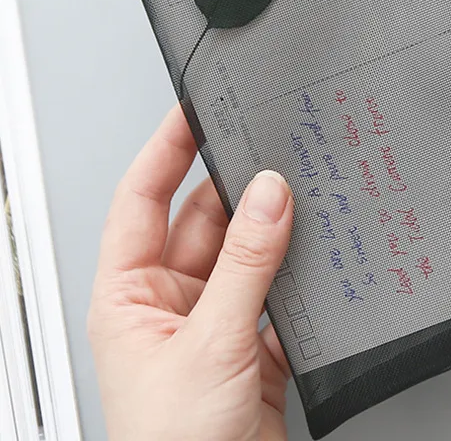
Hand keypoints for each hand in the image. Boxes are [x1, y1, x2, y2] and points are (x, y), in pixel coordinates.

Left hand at [88, 105, 293, 440]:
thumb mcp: (209, 344)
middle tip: (272, 157)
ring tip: (302, 202)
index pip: (141, 200)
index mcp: (129, 296)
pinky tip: (315, 258)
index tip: (193, 110)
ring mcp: (213, 321)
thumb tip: (269, 198)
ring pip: (246, 253)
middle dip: (239, 191)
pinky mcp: (252, 342)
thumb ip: (245, 265)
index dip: (165, 150)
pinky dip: (298, 274)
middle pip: (203, 221)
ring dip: (274, 233)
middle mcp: (168, 302)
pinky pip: (276, 289)